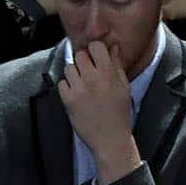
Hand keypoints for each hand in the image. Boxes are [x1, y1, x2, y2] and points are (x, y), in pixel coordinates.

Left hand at [58, 41, 140, 184]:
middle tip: (89, 70)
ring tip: (82, 83)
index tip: (96, 55)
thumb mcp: (124, 86)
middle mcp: (92, 79)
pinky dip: (67, 86)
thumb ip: (117, 64)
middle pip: (80, 55)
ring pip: (69, 67)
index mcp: (108, 73)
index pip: (95, 46)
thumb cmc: (120, 112)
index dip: (95, 48)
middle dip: (84, 60)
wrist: (109, 138)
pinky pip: (61, 83)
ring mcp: (78, 89)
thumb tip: (112, 47)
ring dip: (74, 72)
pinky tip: (76, 93)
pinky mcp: (67, 100)